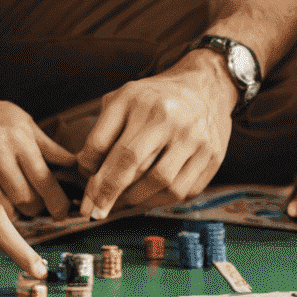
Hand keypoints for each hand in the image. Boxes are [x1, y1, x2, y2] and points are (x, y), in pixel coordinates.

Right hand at [0, 80, 76, 219]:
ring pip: (3, 206)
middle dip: (36, 209)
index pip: (45, 178)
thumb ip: (47, 147)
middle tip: (38, 208)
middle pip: (25, 197)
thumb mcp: (21, 121)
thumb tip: (75, 166)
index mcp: (18, 135)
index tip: (62, 212)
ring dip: (13, 213)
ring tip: (16, 206)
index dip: (57, 202)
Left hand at [76, 54, 236, 219]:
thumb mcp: (124, 98)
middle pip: (130, 163)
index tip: (85, 187)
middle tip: (95, 210)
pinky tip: (149, 196)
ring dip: (135, 199)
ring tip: (124, 201)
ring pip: (158, 182)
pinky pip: (181, 191)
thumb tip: (87, 170)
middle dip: (107, 193)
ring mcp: (192, 137)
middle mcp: (166, 116)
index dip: (88, 170)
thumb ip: (103, 129)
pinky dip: (160, 200)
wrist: (205, 87)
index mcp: (137, 99)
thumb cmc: (156, 99)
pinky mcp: (211, 156)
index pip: (102, 142)